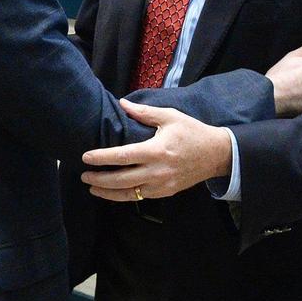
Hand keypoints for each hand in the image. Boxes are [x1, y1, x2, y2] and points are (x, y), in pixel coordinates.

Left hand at [80, 100, 231, 200]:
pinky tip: (112, 192)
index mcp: (156, 150)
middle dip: (99, 179)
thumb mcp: (170, 116)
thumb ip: (144, 112)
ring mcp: (162, 185)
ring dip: (108, 192)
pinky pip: (140, 197)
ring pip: (129, 193)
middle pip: (121, 180)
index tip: (86, 157)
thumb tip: (122, 104)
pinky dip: (124, 196)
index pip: (122, 156)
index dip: (102, 158)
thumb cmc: (192, 132)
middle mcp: (157, 171)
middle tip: (84, 175)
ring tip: (92, 187)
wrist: (217, 154)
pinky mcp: (166, 192)